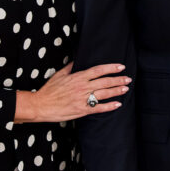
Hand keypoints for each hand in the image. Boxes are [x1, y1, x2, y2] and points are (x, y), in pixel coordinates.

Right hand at [14, 62, 128, 122]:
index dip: (111, 68)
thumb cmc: (49, 90)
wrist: (41, 105)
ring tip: (125, 88)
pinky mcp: (82, 110)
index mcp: (78, 77)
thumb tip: (77, 60)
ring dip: (116, 91)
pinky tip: (118, 104)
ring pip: (104, 93)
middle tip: (128, 79)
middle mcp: (82, 87)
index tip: (121, 66)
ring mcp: (83, 98)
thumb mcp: (59, 75)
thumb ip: (70, 67)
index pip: (98, 70)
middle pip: (104, 81)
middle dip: (118, 79)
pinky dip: (109, 106)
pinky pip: (99, 108)